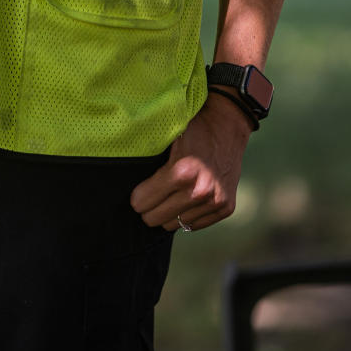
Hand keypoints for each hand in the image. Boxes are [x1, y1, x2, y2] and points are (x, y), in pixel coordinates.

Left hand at [129, 92, 252, 232]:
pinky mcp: (226, 207)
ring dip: (169, 213)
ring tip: (169, 196)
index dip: (137, 197)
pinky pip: (195, 225)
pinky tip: (186, 199)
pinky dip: (187, 215)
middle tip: (149, 197)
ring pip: (175, 225)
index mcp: (181, 172)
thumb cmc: (193, 128)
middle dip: (149, 208)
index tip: (137, 192)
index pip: (142, 202)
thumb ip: (149, 159)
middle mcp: (200, 191)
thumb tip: (122, 176)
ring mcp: (215, 201)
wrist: (228, 125)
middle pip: (156, 219)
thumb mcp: (167, 137)